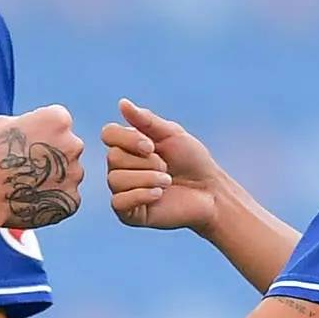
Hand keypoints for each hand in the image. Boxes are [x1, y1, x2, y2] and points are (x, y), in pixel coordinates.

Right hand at [0, 105, 82, 232]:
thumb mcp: (2, 124)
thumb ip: (28, 123)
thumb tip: (37, 129)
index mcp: (58, 119)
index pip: (58, 121)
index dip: (42, 131)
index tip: (27, 141)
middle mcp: (73, 145)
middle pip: (68, 147)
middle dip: (53, 154)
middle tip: (28, 165)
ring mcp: (75, 175)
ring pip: (69, 173)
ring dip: (54, 177)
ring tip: (27, 184)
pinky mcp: (72, 200)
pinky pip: (65, 197)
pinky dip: (53, 199)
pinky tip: (32, 199)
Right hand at [102, 98, 226, 234]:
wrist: (210, 192)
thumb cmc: (192, 161)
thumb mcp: (172, 135)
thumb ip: (146, 120)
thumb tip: (122, 103)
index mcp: (128, 146)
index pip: (108, 134)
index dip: (127, 139)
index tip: (151, 145)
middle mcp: (121, 168)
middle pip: (112, 157)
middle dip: (145, 161)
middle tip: (166, 167)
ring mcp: (124, 191)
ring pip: (115, 180)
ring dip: (147, 178)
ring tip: (167, 181)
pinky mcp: (129, 214)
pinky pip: (118, 202)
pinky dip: (140, 195)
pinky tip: (159, 195)